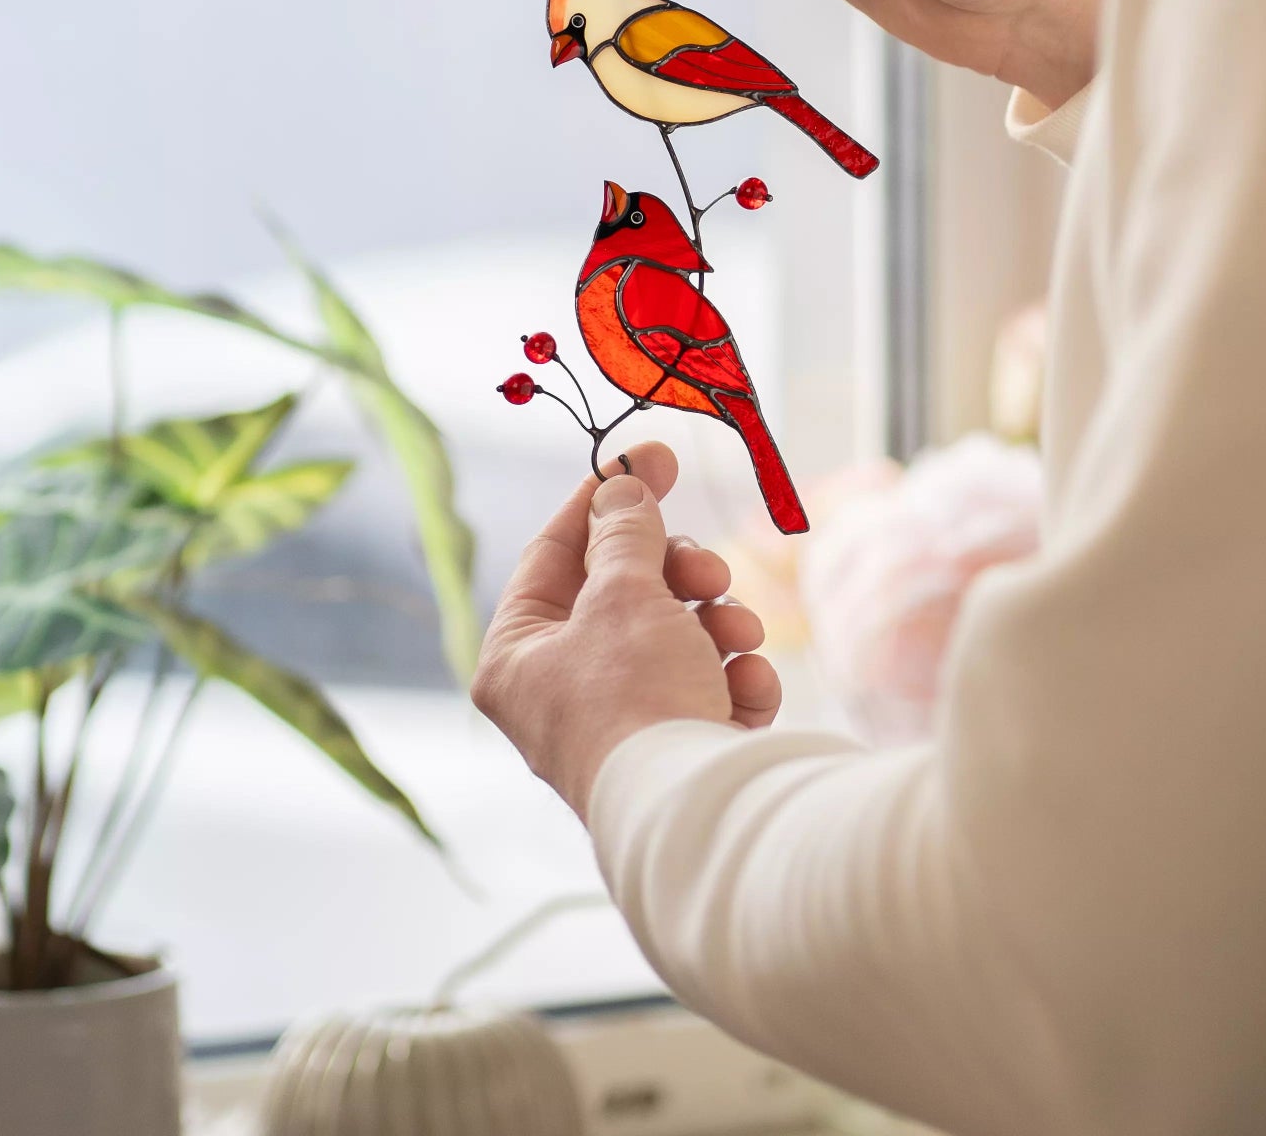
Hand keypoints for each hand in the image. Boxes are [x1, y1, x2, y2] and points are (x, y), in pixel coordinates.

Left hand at [471, 443, 780, 819]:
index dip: (605, 497)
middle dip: (678, 573)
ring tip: (736, 634)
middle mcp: (561, 693)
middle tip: (708, 569)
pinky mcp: (679, 752)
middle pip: (622, 592)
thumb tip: (619, 487)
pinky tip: (746, 683)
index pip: (553, 552)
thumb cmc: (635, 698)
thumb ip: (623, 529)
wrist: (695, 810)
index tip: (653, 455)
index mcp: (518, 657)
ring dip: (715, 622)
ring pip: (675, 635)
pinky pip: (709, 688)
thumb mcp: (621, 592)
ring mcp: (622, 725)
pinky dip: (734, 677)